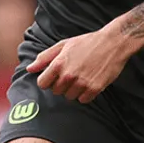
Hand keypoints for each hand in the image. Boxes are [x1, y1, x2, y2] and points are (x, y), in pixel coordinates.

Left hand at [28, 25, 142, 102]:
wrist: (113, 42)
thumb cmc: (87, 42)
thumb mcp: (63, 45)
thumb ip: (45, 58)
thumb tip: (30, 69)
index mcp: (58, 64)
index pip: (42, 84)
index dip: (47, 80)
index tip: (54, 76)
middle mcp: (69, 75)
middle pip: (56, 91)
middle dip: (61, 84)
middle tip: (72, 73)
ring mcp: (82, 83)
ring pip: (69, 97)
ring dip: (73, 90)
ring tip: (81, 77)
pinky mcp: (95, 89)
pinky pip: (83, 100)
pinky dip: (85, 94)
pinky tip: (89, 82)